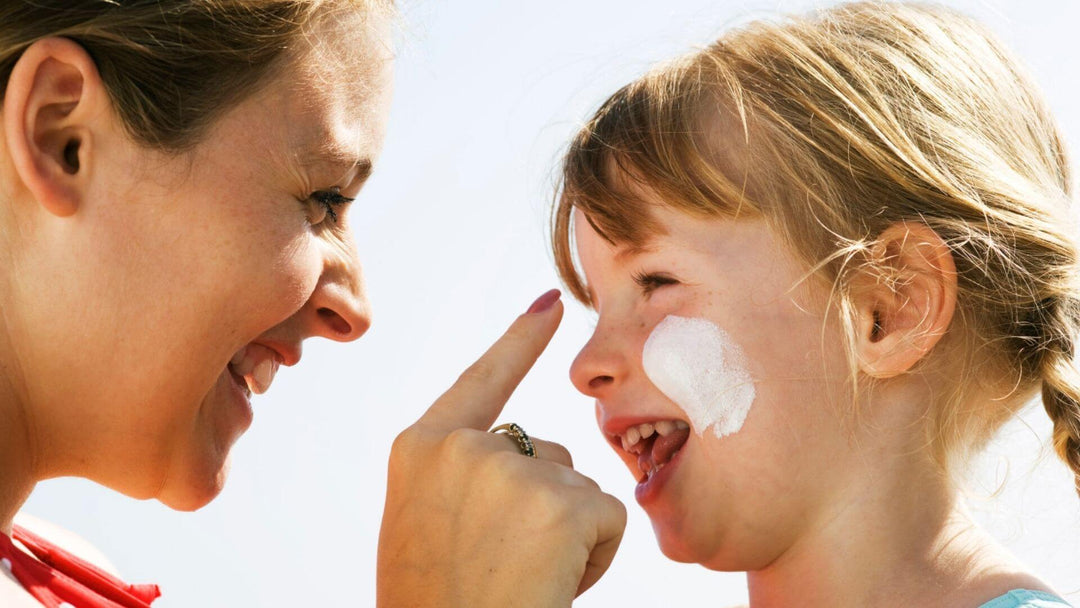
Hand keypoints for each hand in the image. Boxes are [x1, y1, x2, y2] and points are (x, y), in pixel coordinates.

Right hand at [376, 290, 626, 606]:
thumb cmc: (438, 603)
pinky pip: (607, 516)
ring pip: (578, 486)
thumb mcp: (424, 527)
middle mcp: (461, 446)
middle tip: (501, 568)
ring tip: (521, 581)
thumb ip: (462, 477)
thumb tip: (528, 450)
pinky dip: (595, 557)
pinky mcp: (561, 500)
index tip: (552, 303)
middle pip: (544, 450)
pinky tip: (552, 586)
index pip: (481, 380)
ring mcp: (510, 469)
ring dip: (568, 534)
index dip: (520, 342)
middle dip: (545, 507)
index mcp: (419, 449)